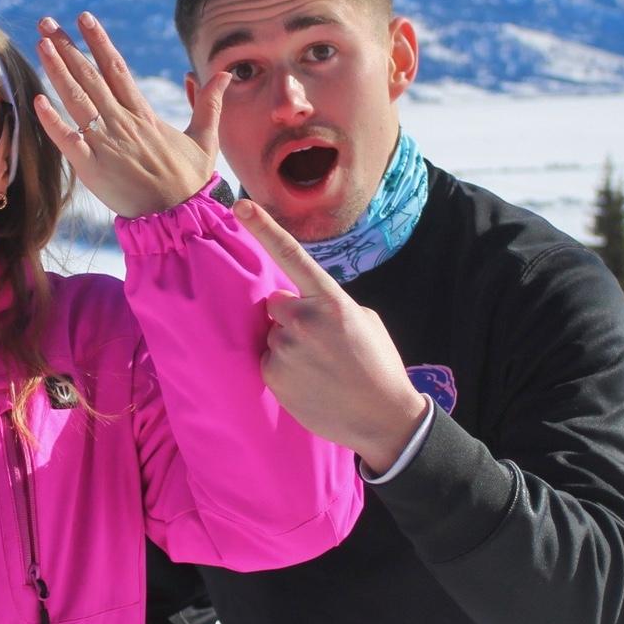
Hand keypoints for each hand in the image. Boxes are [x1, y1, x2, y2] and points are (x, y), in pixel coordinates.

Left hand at [33, 12, 229, 217]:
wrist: (179, 218)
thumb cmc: (190, 181)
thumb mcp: (205, 139)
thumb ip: (210, 104)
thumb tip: (226, 74)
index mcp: (144, 115)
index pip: (117, 69)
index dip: (99, 42)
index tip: (84, 18)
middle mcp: (122, 124)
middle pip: (91, 77)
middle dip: (67, 48)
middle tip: (46, 22)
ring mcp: (106, 145)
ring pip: (77, 101)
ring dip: (57, 71)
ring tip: (41, 45)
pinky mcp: (93, 169)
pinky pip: (69, 141)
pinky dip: (53, 122)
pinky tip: (38, 101)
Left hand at [234, 200, 427, 473]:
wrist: (383, 419)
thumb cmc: (378, 365)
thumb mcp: (364, 321)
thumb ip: (328, 303)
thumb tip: (299, 301)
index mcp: (331, 301)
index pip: (291, 255)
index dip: (263, 228)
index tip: (240, 205)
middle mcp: (304, 320)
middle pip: (277, 304)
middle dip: (290, 316)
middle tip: (319, 343)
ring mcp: (285, 348)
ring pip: (273, 334)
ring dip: (289, 345)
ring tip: (320, 368)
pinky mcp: (272, 374)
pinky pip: (268, 360)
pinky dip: (283, 369)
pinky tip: (310, 383)